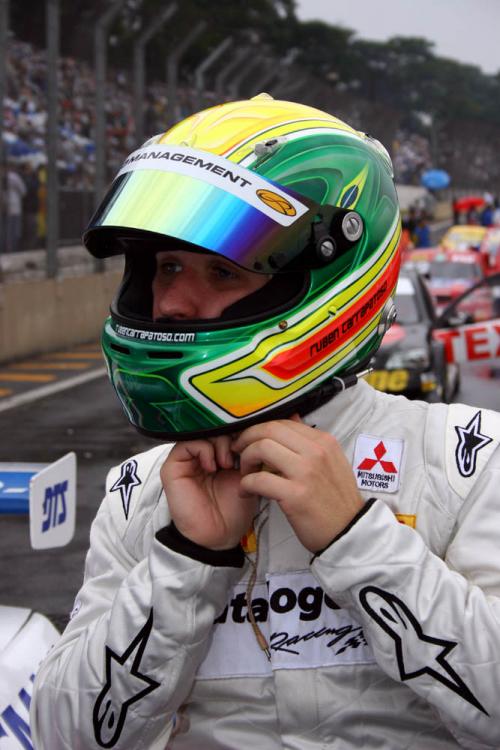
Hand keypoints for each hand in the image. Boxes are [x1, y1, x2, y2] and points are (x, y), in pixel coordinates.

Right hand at [160, 435, 258, 550]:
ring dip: (220, 443)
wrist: (220, 536)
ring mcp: (186, 459)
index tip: (253, 442)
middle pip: (214, 426)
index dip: (241, 430)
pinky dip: (205, 450)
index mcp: (217, 454)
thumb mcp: (249, 474)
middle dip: (231, 435)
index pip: (226, 428)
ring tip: (229, 463)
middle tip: (242, 453)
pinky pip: (187, 444)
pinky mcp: (173, 466)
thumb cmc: (234, 509)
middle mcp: (200, 454)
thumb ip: (250, 452)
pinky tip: (215, 466)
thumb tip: (256, 429)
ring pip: (202, 432)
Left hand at [232, 417, 363, 551]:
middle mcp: (316, 452)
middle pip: (269, 430)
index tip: (249, 441)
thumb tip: (292, 417)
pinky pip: (259, 480)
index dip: (259, 429)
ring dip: (245, 460)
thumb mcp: (331, 462)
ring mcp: (306, 472)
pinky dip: (245, 484)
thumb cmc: (336, 499)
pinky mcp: (296, 495)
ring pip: (261, 448)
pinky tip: (245, 492)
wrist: (350, 531)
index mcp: (323, 441)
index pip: (283, 423)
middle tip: (238, 452)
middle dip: (247, 438)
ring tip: (245, 473)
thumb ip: (310, 441)